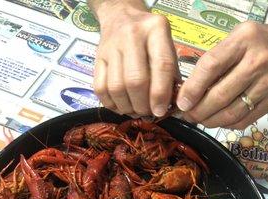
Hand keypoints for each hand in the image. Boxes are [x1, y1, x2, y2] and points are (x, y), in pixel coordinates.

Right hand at [91, 0, 178, 116]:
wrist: (121, 17)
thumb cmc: (149, 39)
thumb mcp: (166, 47)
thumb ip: (171, 75)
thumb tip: (170, 107)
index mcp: (156, 29)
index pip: (161, 66)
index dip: (160, 94)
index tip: (160, 111)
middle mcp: (132, 35)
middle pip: (135, 81)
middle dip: (142, 105)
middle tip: (147, 113)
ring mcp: (111, 47)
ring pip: (116, 88)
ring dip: (127, 107)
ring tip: (135, 111)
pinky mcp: (97, 58)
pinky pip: (100, 89)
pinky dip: (111, 104)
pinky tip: (121, 106)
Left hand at [176, 22, 267, 129]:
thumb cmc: (257, 43)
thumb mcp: (236, 39)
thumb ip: (214, 60)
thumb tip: (187, 91)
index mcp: (243, 40)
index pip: (210, 67)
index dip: (192, 88)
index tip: (182, 102)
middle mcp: (257, 62)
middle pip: (219, 96)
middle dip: (197, 111)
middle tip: (187, 115)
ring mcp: (267, 83)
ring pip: (231, 113)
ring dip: (209, 121)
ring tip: (200, 119)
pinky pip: (244, 120)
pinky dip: (226, 125)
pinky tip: (218, 120)